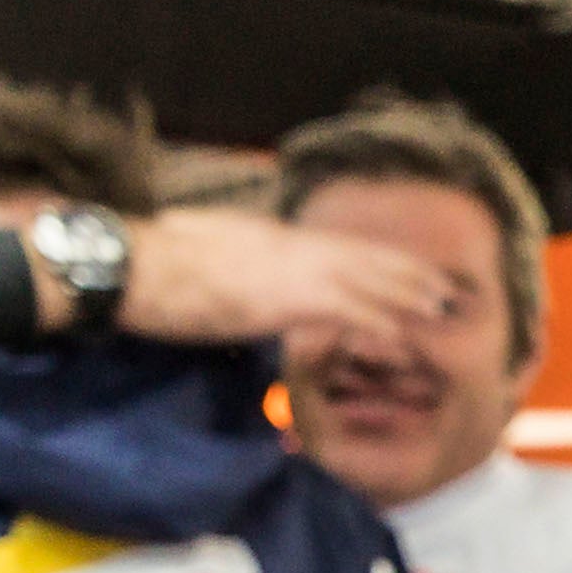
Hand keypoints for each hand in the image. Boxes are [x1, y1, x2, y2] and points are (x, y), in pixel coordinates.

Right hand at [0, 205, 469, 368]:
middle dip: (405, 271)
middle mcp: (284, 245)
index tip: (404, 266)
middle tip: (447, 285)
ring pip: (362, 279)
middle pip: (359, 255)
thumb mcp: (199, 252)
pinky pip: (342, 311)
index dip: (373, 255)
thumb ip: (231, 262)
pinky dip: (376, 322)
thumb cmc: (146, 265)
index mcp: (265, 236)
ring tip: (442, 307)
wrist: (124, 266)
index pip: (332, 244)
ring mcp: (285, 269)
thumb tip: (241, 275)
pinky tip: (402, 335)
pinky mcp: (279, 299)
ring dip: (405, 294)